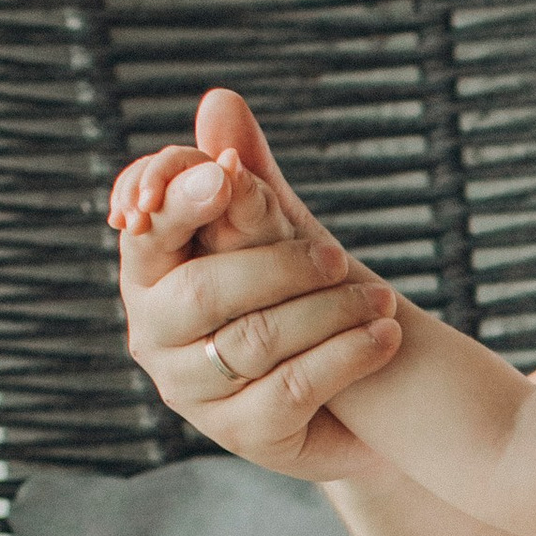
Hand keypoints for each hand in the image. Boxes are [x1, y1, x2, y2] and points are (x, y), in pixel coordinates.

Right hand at [109, 87, 401, 479]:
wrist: (367, 399)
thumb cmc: (306, 300)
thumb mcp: (281, 233)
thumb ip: (251, 178)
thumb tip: (219, 100)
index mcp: (151, 272)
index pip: (147, 227)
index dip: (177, 199)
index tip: (226, 176)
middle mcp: (154, 334)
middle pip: (202, 291)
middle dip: (276, 265)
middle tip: (337, 255)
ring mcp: (193, 391)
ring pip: (253, 341)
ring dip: (326, 312)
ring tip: (382, 298)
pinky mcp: (241, 436)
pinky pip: (290, 390)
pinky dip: (345, 357)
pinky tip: (387, 336)